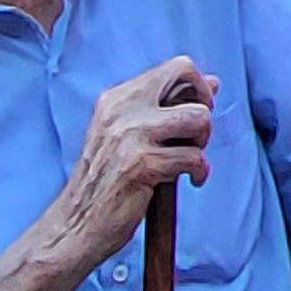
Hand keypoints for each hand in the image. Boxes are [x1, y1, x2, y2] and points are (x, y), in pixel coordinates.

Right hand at [49, 59, 218, 263]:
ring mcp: (130, 136)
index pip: (175, 67)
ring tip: (190, 159)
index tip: (196, 114)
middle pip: (186, 74)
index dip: (198, 87)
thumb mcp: (128, 135)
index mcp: (117, 99)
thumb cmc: (107, 181)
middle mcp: (121, 110)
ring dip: (202, 142)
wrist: (76, 224)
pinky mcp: (141, 165)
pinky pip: (194, 157)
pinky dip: (201, 172)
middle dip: (204, 105)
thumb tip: (213, 82)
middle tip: (197, 135)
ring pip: (198, 117)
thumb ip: (166, 107)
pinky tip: (192, 181)